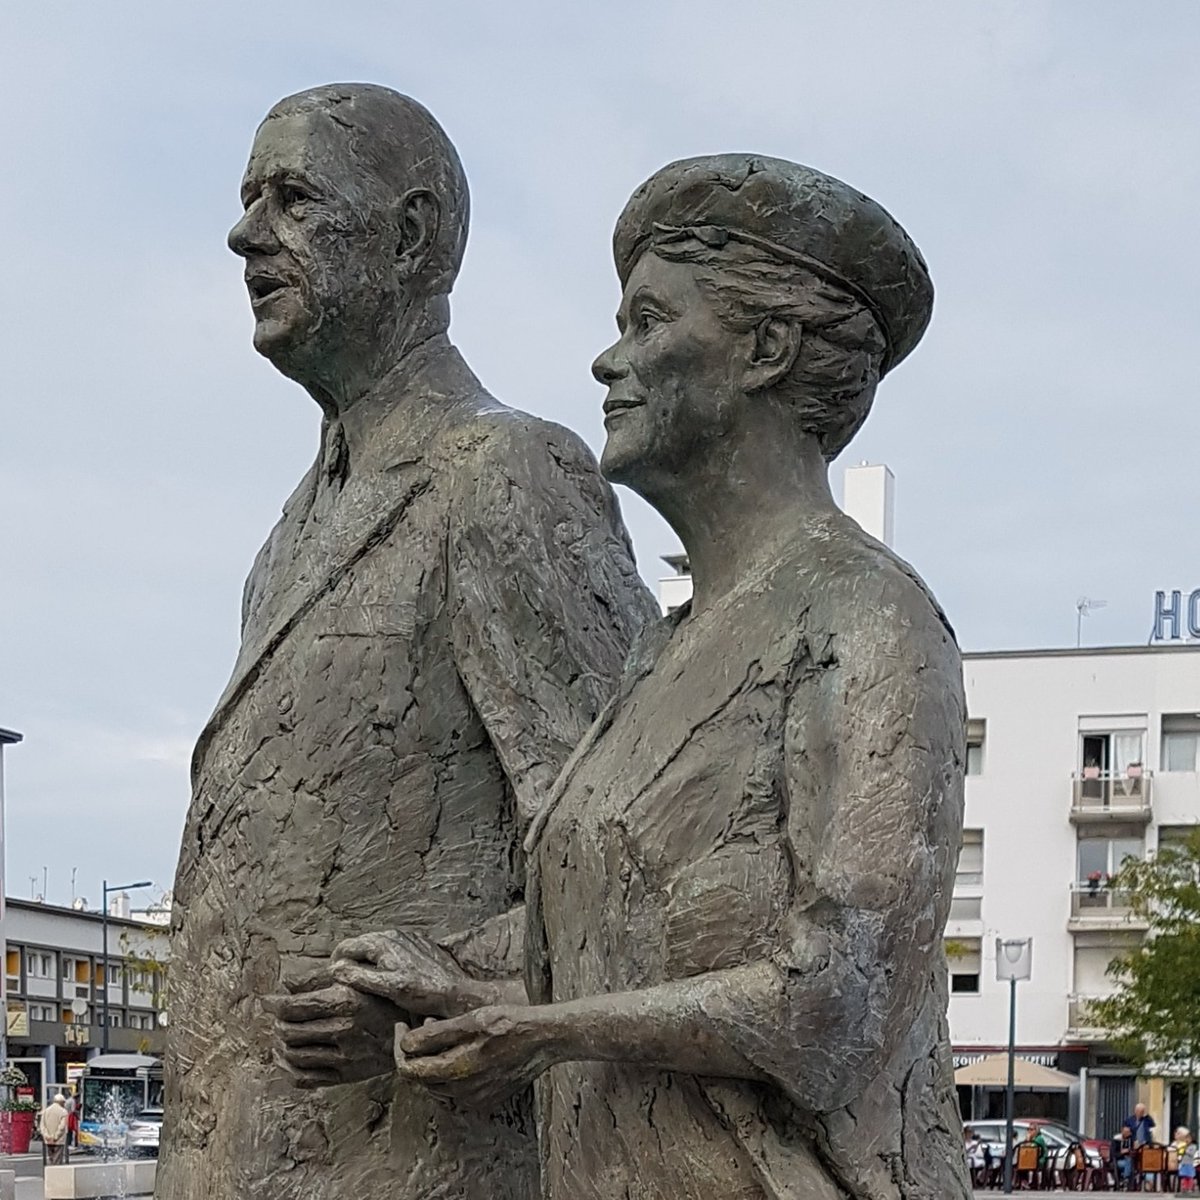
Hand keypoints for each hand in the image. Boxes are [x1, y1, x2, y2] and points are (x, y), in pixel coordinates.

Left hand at [263, 970, 401, 1088]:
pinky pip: (306, 1078)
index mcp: (344, 1001)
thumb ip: (320, 979)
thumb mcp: (356, 979)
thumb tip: (287, 983)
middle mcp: (342, 1030)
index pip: (292, 1007)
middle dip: (276, 1023)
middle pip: (289, 1031)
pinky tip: (287, 1059)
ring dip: (280, 1046)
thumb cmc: (384, 999)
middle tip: (276, 1017)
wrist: (414, 1028)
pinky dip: (288, 1070)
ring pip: (294, 1055)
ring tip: (280, 1036)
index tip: (266, 1001)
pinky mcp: (346, 1075)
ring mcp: (344, 1056)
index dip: (272, 1004)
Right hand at [331, 930, 495, 1019]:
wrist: (455, 991)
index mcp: (382, 942)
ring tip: (365, 980)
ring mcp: (406, 938)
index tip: (332, 978)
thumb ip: (359, 976)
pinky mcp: (417, 944)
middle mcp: (393, 934)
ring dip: (367, 959)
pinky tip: (388, 974)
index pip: (347, 946)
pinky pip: (392, 948)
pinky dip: (383, 958)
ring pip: (376, 946)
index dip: (336, 962)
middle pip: (360, 944)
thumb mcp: (386, 987)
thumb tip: (335, 969)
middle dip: (350, 960)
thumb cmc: (422, 991)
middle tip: (346, 981)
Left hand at [395, 1004, 558, 1108]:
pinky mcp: (486, 1100)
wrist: (543, 1039)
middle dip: (417, 1052)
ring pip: (437, 1086)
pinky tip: (462, 1051)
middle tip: (426, 1025)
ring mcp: (475, 1099)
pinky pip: (456, 1091)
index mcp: (456, 1071)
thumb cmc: (510, 1023)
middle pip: (421, 1079)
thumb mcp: (470, 1020)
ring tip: (446, 1034)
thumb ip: (435, 1035)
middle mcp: (463, 1092)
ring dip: (433, 1062)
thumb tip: (406, 1044)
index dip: (399, 1047)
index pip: (408, 1070)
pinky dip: (450, 1073)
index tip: (401, 1026)